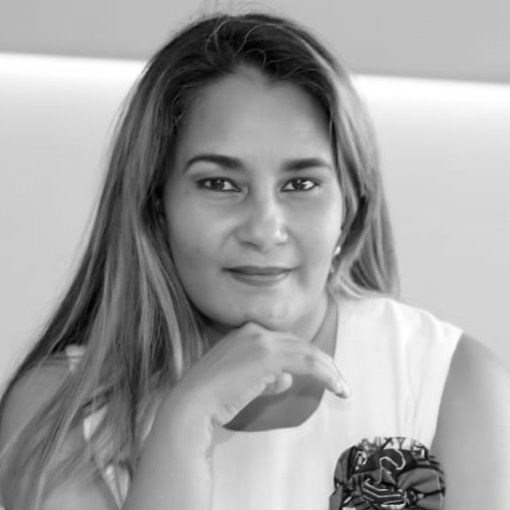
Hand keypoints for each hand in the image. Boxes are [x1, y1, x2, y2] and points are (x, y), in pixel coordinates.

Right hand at [169, 321, 349, 427]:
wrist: (194, 404)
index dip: (306, 357)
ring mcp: (261, 340)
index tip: (322, 373)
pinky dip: (326, 374)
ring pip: (307, 351)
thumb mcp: (243, 382)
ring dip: (328, 370)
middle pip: (300, 343)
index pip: (286, 342)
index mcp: (246, 332)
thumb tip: (286, 378)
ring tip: (342, 388)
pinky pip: (307, 362)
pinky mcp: (268, 355)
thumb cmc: (214, 398)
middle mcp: (255, 330)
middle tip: (339, 381)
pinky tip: (337, 387)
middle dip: (322, 362)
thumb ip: (266, 376)